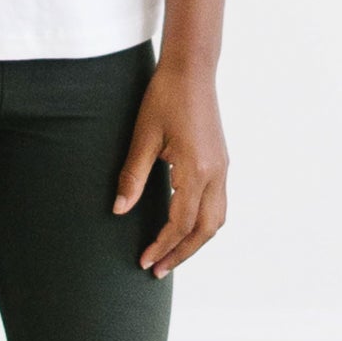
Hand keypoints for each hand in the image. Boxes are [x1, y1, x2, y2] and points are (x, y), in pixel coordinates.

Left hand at [115, 59, 227, 276]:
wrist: (191, 70)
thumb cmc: (164, 98)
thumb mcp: (143, 137)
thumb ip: (132, 177)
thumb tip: (119, 211)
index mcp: (196, 169)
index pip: (181, 222)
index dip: (163, 246)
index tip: (145, 262)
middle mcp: (216, 172)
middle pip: (206, 229)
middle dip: (183, 253)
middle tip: (157, 270)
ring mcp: (222, 168)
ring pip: (216, 219)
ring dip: (195, 241)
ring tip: (171, 255)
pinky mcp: (221, 162)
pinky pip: (217, 203)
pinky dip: (201, 222)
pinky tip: (182, 226)